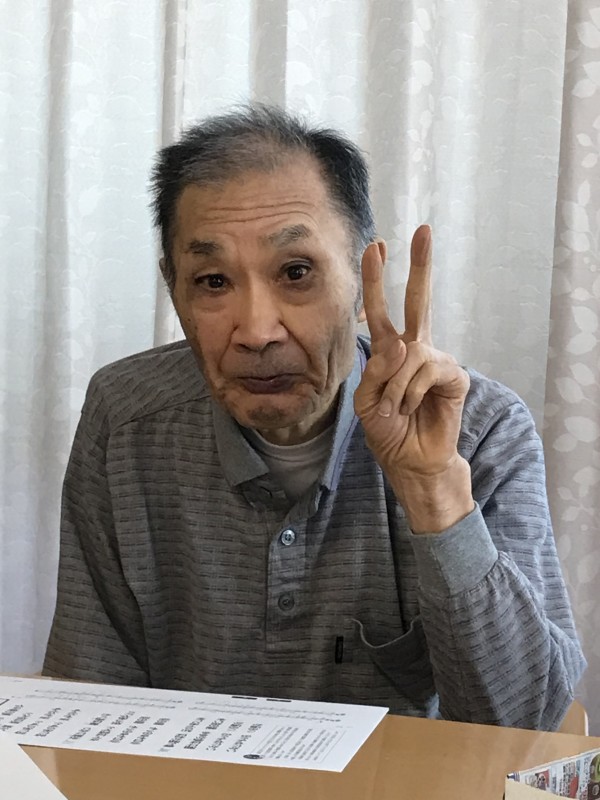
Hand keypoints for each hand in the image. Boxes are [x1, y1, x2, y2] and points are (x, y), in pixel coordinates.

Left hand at [353, 226, 473, 532]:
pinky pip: (424, 372)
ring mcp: (435, 361)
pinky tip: (411, 409)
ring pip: (410, 352)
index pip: (381, 310)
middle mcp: (414, 349)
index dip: (377, 280)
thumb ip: (376, 372)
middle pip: (416, 301)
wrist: (410, 460)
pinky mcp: (453, 376)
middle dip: (419, 265)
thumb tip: (402, 344)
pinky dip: (410, 393)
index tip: (376, 246)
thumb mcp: (366, 402)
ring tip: (394, 410)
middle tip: (422, 229)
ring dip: (394, 385)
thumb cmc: (387, 430)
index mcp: (389, 352)